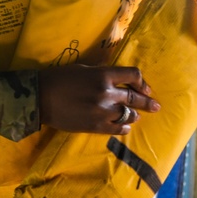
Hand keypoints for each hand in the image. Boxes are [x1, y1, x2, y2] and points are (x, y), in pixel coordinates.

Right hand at [37, 64, 159, 134]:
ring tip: (136, 116)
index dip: (142, 82)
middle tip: (156, 106)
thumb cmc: (59, 78)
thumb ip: (101, 72)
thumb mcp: (82, 68)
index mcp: (103, 75)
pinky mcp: (96, 126)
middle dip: (147, 102)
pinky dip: (124, 127)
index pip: (133, 75)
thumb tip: (115, 75)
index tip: (145, 87)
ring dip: (134, 114)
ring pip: (128, 114)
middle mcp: (107, 93)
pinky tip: (124, 127)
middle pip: (134, 97)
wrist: (40, 98)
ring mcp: (102, 111)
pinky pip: (118, 128)